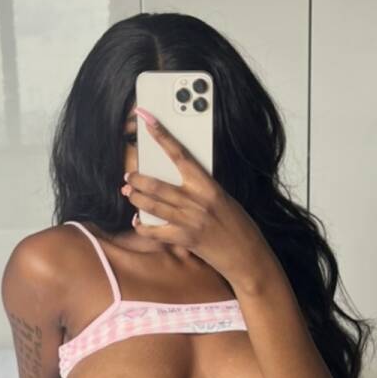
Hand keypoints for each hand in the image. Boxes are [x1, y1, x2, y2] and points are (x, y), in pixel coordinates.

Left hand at [124, 105, 274, 289]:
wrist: (248, 256)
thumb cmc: (238, 226)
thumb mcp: (223, 199)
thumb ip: (201, 190)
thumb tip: (176, 182)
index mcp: (209, 186)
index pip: (180, 154)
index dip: (162, 136)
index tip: (148, 121)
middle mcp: (197, 201)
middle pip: (158, 184)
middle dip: (138, 179)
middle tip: (129, 177)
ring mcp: (189, 220)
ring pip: (152, 205)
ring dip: (136, 198)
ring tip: (129, 193)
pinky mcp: (184, 239)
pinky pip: (154, 231)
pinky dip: (142, 227)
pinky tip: (138, 222)